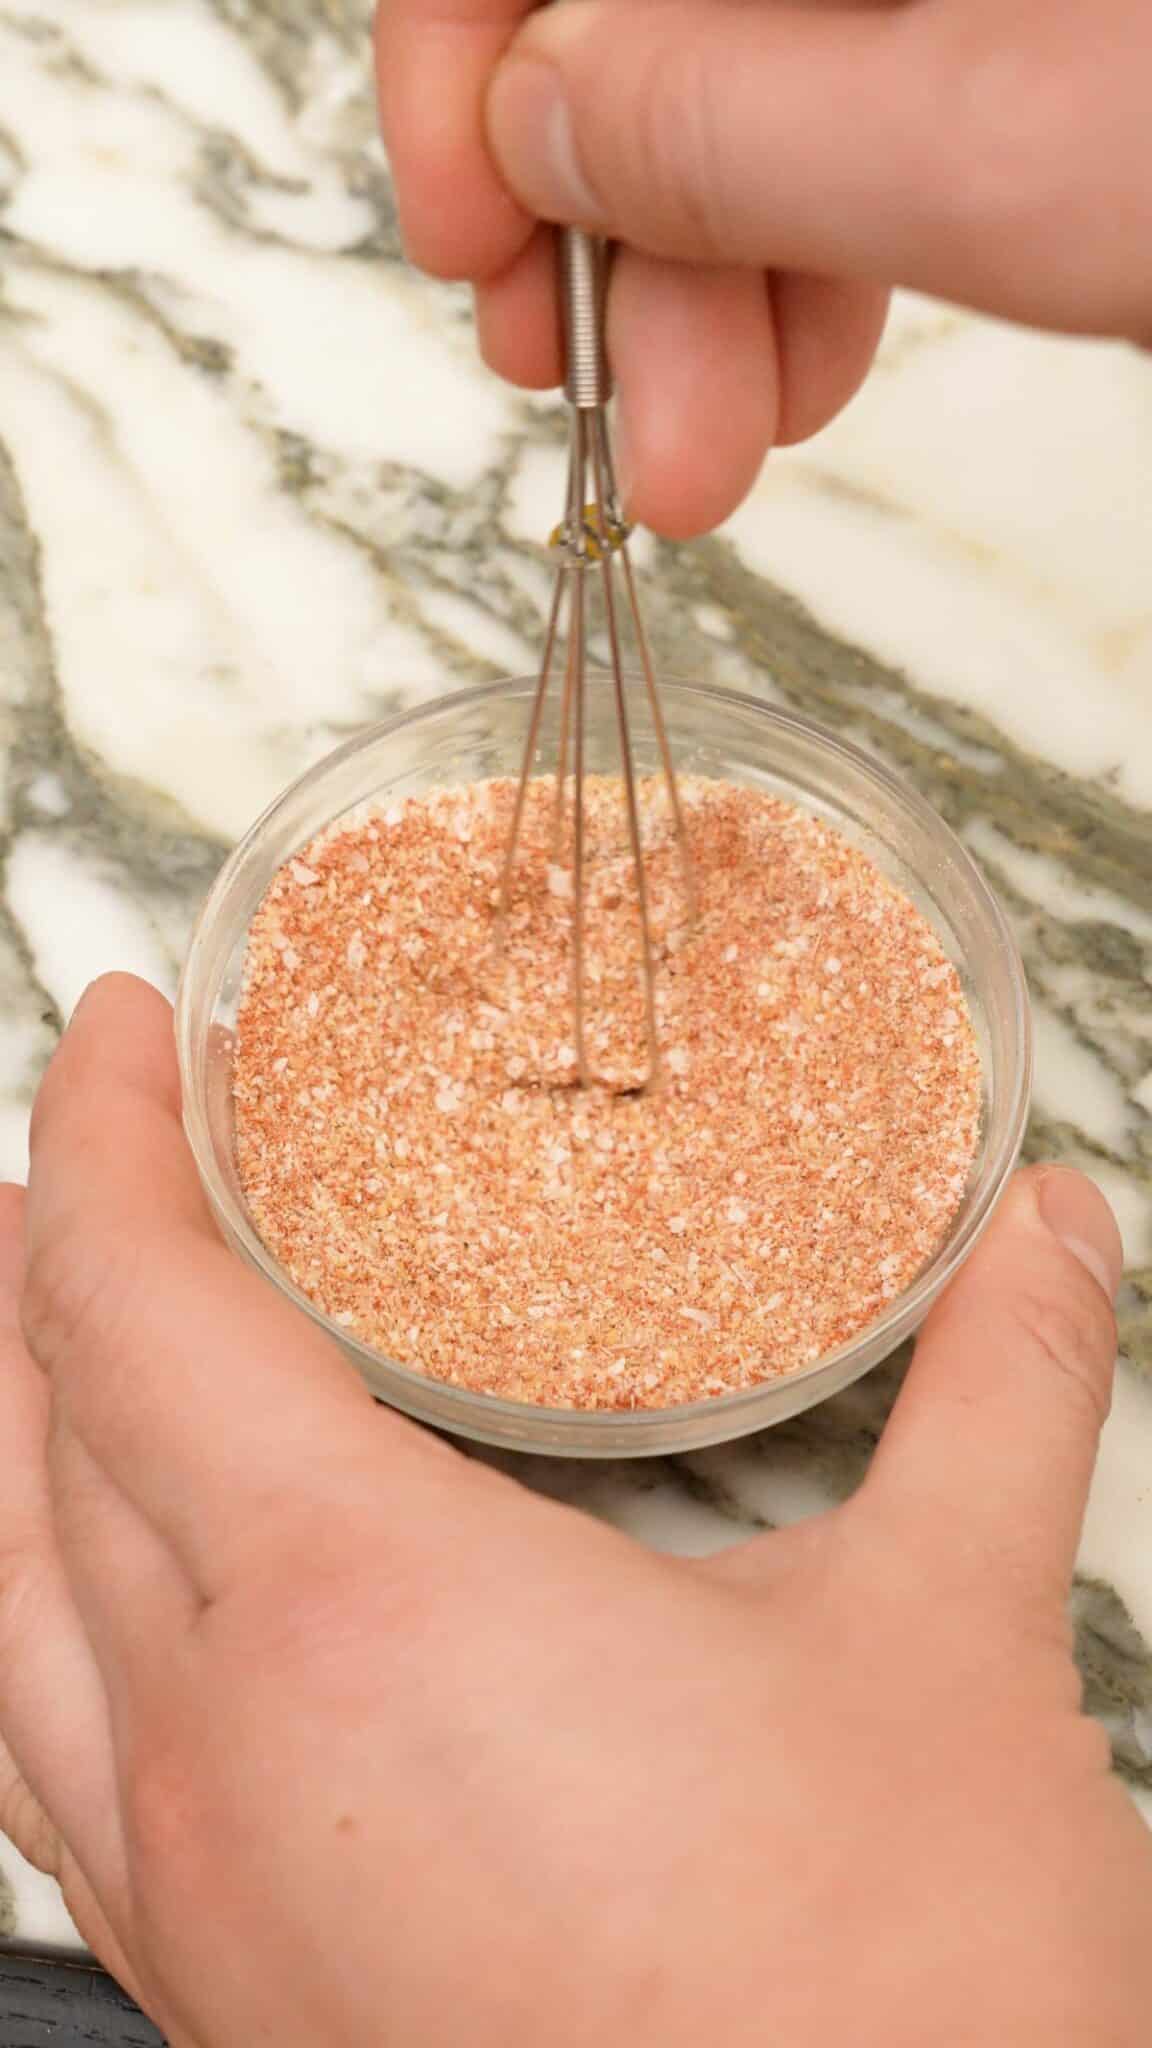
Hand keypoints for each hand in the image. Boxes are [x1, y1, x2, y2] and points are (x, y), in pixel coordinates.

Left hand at [2, 974, 1150, 2045]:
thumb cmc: (893, 2003)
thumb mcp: (952, 1644)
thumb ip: (995, 1393)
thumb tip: (1048, 1238)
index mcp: (359, 1615)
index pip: (136, 1310)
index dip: (111, 1144)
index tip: (130, 1036)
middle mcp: (224, 1758)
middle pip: (38, 1443)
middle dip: (40, 1265)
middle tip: (85, 1157)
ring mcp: (202, 1904)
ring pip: (8, 1611)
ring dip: (7, 1444)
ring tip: (34, 1343)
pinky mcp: (234, 2006)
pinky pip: (54, 1769)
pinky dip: (38, 1624)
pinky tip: (93, 1617)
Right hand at [377, 0, 1150, 536]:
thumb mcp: (995, 143)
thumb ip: (733, 125)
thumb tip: (534, 132)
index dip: (469, 69)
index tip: (465, 246)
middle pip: (639, 19)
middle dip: (599, 234)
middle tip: (586, 409)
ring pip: (745, 95)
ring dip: (695, 294)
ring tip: (698, 459)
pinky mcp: (1000, 52)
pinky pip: (847, 135)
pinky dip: (799, 274)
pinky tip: (787, 390)